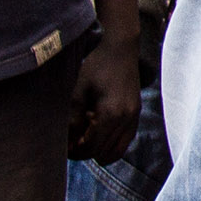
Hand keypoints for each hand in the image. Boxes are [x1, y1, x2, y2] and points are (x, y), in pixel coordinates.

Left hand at [68, 36, 138, 163]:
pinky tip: (99, 130)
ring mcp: (135, 116)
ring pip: (117, 150)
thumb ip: (73, 120)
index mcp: (111, 113)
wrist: (121, 48)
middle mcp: (127, 118)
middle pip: (104, 152)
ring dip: (100, 149)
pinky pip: (126, 140)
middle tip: (73, 141)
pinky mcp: (137, 112)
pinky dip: (112, 143)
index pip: (92, 148)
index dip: (75, 152)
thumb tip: (68, 143)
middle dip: (86, 151)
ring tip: (86, 135)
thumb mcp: (78, 92)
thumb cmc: (98, 66)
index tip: (64, 147)